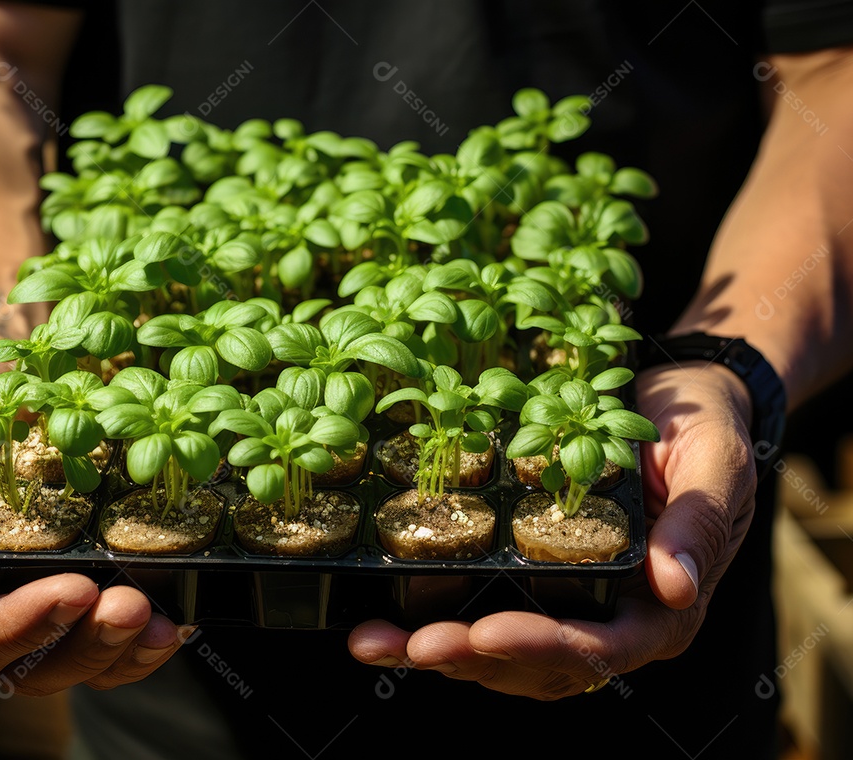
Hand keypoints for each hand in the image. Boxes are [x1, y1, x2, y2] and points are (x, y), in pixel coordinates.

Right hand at [0, 344, 190, 695]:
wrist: (13, 370)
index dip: (19, 628)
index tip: (75, 588)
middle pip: (28, 667)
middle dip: (84, 645)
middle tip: (132, 604)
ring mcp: (41, 599)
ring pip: (76, 664)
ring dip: (122, 655)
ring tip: (163, 623)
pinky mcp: (88, 588)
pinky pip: (112, 645)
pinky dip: (145, 645)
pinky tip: (177, 621)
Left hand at [347, 362, 755, 698]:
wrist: (677, 401)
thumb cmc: (701, 429)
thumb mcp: (714, 462)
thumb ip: (698, 523)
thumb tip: (676, 588)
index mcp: (662, 607)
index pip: (601, 646)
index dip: (541, 644)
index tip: (485, 631)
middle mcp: (615, 620)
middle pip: (539, 663)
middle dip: (470, 657)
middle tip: (407, 645)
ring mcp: (572, 605)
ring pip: (503, 654)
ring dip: (439, 654)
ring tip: (373, 644)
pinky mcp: (538, 582)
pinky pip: (487, 616)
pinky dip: (436, 622)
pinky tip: (385, 624)